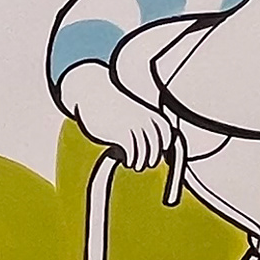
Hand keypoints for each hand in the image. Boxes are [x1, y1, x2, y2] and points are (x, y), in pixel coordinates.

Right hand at [58, 60, 174, 171]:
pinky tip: (127, 162)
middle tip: (149, 164)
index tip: (162, 151)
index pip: (166, 133)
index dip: (165, 144)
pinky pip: (131, 152)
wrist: (93, 93)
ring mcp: (131, 125)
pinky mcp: (118, 132)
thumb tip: (151, 141)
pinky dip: (131, 160)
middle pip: (156, 145)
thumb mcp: (132, 110)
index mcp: (149, 113)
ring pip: (144, 151)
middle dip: (154, 158)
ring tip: (136, 166)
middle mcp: (143, 119)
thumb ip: (143, 122)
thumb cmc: (112, 105)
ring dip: (141, 163)